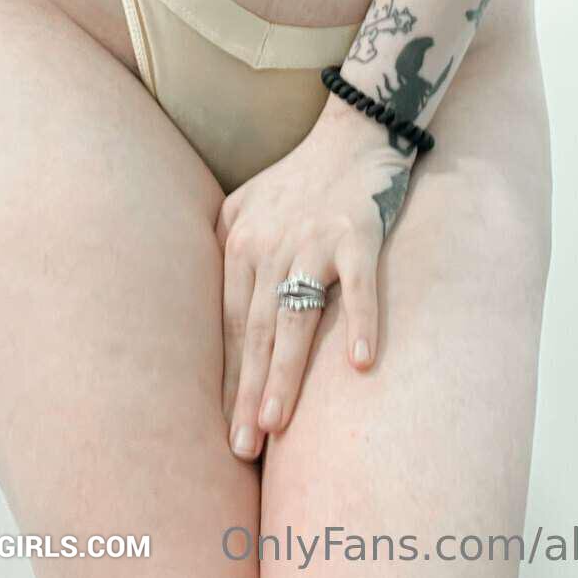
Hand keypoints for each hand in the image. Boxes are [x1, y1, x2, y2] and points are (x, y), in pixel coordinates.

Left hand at [214, 98, 414, 459]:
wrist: (354, 129)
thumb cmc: (301, 175)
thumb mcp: (247, 205)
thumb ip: (228, 250)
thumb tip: (218, 313)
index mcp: (240, 242)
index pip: (229, 322)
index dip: (226, 378)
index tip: (223, 429)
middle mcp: (270, 243)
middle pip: (254, 328)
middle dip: (246, 391)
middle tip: (240, 448)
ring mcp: (314, 238)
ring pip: (295, 314)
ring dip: (284, 371)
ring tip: (275, 424)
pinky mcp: (358, 231)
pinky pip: (359, 283)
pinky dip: (360, 321)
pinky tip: (360, 364)